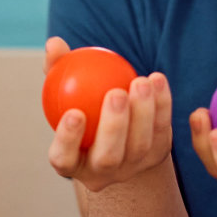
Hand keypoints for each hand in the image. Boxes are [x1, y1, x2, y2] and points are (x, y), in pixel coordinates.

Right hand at [44, 36, 173, 191]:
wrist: (115, 127)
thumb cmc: (80, 103)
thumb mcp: (65, 89)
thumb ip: (58, 68)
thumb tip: (54, 44)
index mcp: (71, 162)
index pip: (64, 158)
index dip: (68, 140)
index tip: (74, 113)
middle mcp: (101, 172)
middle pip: (108, 157)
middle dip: (114, 127)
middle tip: (116, 93)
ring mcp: (131, 168)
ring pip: (139, 146)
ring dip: (143, 113)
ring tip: (141, 82)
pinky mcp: (155, 157)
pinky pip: (162, 132)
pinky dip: (162, 106)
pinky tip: (157, 79)